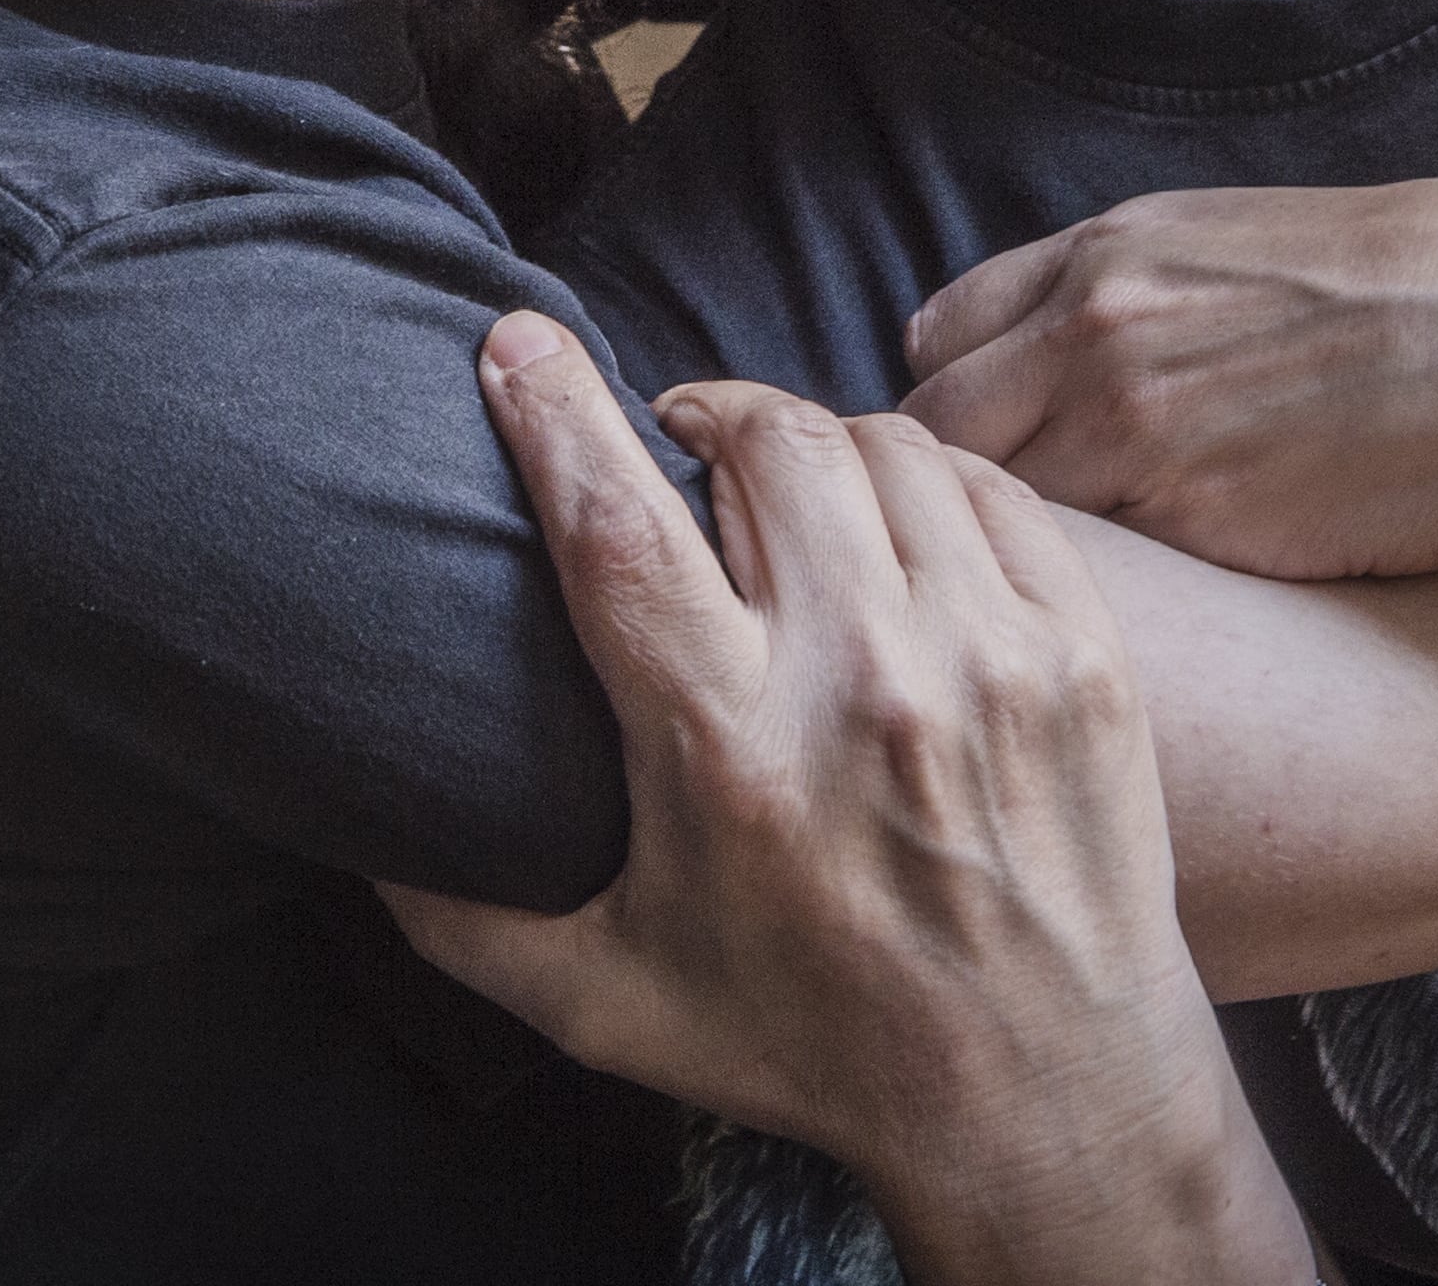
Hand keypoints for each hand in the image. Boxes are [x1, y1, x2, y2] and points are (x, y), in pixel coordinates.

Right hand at [380, 316, 1310, 1285]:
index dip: (556, 411)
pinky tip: (893, 525)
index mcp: (727, 751)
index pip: (619, 523)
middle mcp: (864, 684)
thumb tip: (355, 826)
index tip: (514, 340)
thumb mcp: (604, 1001)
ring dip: (814, 443)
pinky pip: (988, 489)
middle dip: (702, 412)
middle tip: (678, 442)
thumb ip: (462, 912)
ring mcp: (990, 658)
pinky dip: (926, 480)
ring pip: (882, 447)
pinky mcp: (1082, 653)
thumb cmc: (811, 1042)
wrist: (1046, 1097)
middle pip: (765, 445)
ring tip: (783, 486)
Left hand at [901, 178, 1437, 584]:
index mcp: (1112, 253)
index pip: (942, 339)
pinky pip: (1074, 578)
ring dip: (998, 564)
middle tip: (990, 564)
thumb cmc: (1433, 302)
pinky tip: (1115, 637)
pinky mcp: (1182, 521)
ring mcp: (1124, 424)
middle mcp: (1090, 327)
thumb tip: (1106, 362)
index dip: (954, 410)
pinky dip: (1076, 608)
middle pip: (927, 435)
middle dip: (945, 499)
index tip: (982, 466)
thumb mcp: (1259, 255)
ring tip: (1038, 616)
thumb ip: (1157, 301)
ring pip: (981, 519)